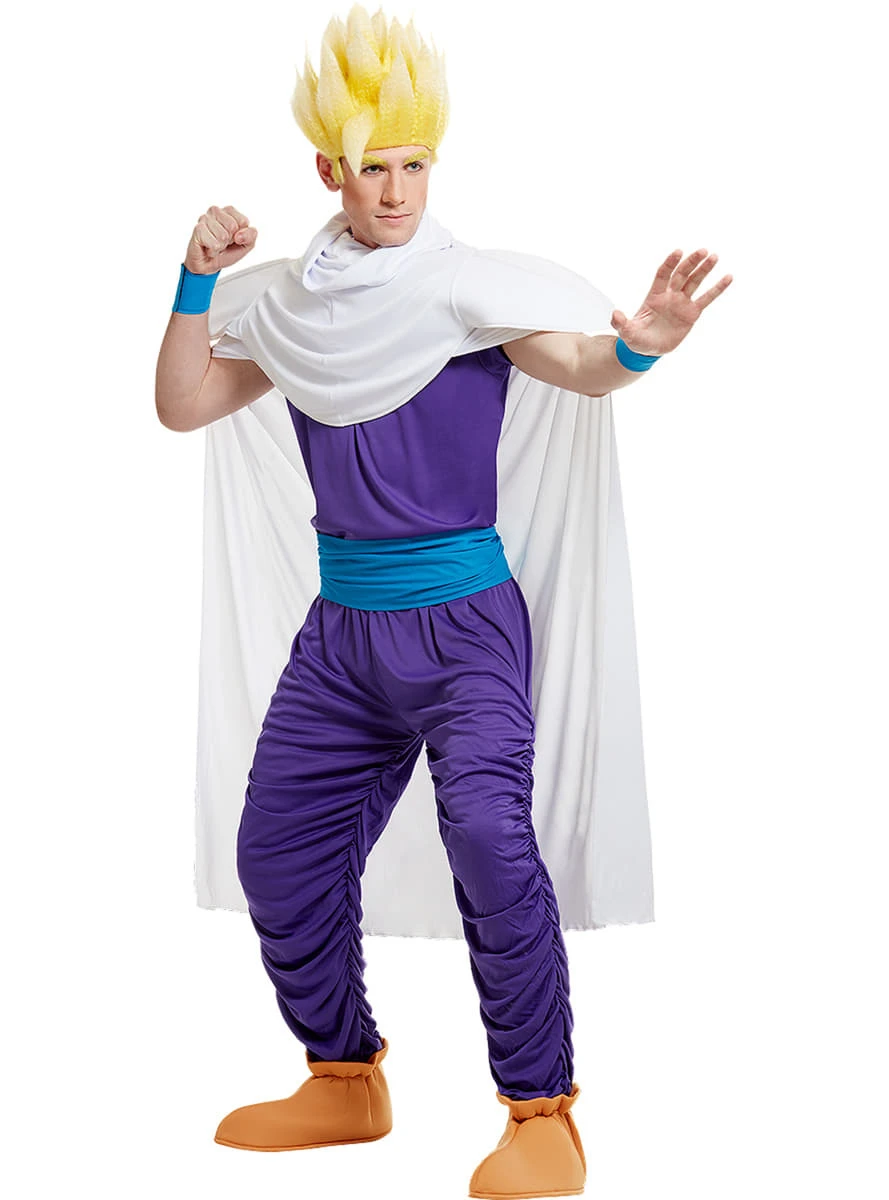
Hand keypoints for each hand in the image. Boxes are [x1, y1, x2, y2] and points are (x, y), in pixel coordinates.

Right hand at [184, 205, 257, 274]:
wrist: (209, 264)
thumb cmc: (226, 251)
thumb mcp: (246, 245)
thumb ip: (251, 236)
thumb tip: (239, 234)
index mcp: (229, 211)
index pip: (243, 221)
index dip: (241, 235)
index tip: (234, 238)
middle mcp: (216, 211)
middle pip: (232, 226)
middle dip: (230, 240)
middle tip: (223, 242)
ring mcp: (205, 218)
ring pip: (223, 236)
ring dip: (221, 246)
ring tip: (215, 245)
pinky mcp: (198, 229)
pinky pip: (214, 243)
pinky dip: (214, 251)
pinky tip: (209, 248)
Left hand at [610, 249, 732, 355]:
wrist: (648, 350)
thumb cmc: (636, 339)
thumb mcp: (627, 333)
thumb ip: (621, 323)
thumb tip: (615, 314)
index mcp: (654, 296)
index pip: (663, 274)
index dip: (670, 263)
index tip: (678, 252)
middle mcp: (670, 295)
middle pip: (681, 274)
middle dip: (691, 262)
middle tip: (702, 251)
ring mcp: (682, 302)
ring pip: (695, 282)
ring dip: (704, 269)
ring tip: (714, 257)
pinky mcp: (692, 313)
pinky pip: (707, 298)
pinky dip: (717, 288)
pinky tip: (728, 277)